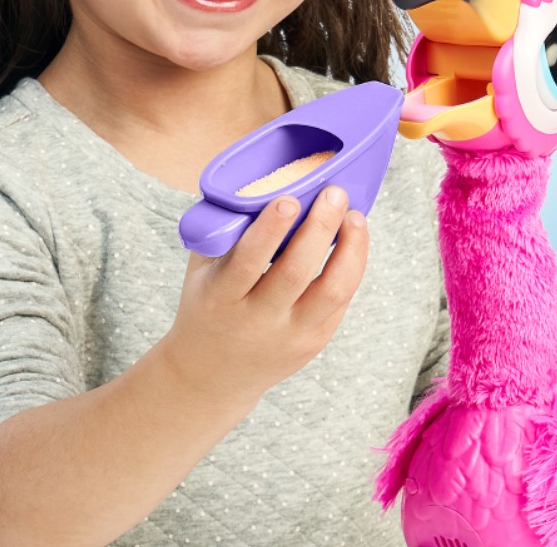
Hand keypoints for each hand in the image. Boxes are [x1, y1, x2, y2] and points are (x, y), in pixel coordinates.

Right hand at [163, 185, 368, 401]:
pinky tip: (353, 240)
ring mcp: (290, 335)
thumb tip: (255, 182)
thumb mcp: (201, 272)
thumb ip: (225, 233)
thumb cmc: (208, 305)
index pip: (248, 261)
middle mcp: (257, 320)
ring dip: (350, 248)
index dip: (270, 229)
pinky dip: (351, 266)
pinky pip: (341, 302)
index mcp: (221, 298)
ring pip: (332, 290)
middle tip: (334, 193)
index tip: (289, 199)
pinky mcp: (314, 343)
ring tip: (354, 216)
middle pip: (297, 272)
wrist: (212, 374)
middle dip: (320, 228)